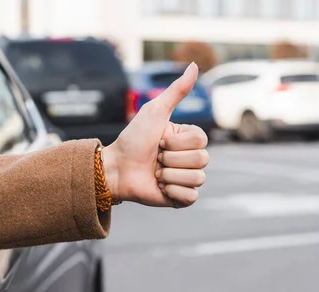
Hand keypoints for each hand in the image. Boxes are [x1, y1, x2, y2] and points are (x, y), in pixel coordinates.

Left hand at [102, 62, 208, 207]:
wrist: (116, 169)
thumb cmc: (132, 139)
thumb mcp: (154, 112)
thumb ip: (176, 91)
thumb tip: (193, 65)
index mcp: (188, 138)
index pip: (201, 140)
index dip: (176, 142)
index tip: (158, 140)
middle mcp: (190, 158)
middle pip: (202, 159)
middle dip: (172, 158)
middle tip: (155, 158)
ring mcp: (186, 179)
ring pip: (197, 178)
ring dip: (169, 175)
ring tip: (155, 173)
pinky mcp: (180, 199)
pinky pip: (191, 197)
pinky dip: (173, 192)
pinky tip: (160, 188)